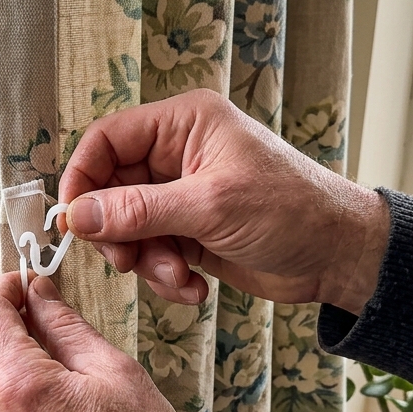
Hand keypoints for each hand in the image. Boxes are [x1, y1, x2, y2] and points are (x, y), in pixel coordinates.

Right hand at [61, 88, 388, 314]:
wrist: (338, 256)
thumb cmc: (292, 211)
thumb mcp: (210, 206)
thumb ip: (138, 211)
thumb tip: (77, 215)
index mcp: (184, 124)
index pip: (107, 140)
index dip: (82, 178)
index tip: (73, 221)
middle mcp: (178, 154)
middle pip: (111, 189)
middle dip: (118, 232)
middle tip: (128, 260)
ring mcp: (182, 196)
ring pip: (128, 229)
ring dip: (146, 261)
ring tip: (178, 276)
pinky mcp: (190, 232)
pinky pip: (152, 253)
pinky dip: (165, 276)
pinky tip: (194, 287)